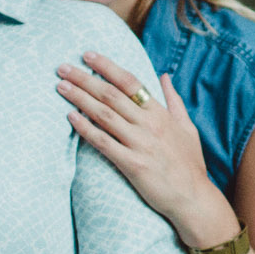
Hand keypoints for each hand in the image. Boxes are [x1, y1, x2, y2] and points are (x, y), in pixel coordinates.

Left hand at [56, 54, 235, 247]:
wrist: (193, 198)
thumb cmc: (190, 164)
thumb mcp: (187, 127)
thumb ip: (174, 100)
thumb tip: (164, 76)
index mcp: (161, 113)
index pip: (130, 82)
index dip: (106, 66)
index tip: (87, 56)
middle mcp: (149, 124)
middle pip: (111, 94)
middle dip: (84, 79)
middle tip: (63, 68)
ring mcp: (140, 143)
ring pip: (104, 114)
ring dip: (80, 98)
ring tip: (61, 87)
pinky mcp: (132, 164)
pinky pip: (103, 142)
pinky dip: (86, 128)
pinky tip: (71, 117)